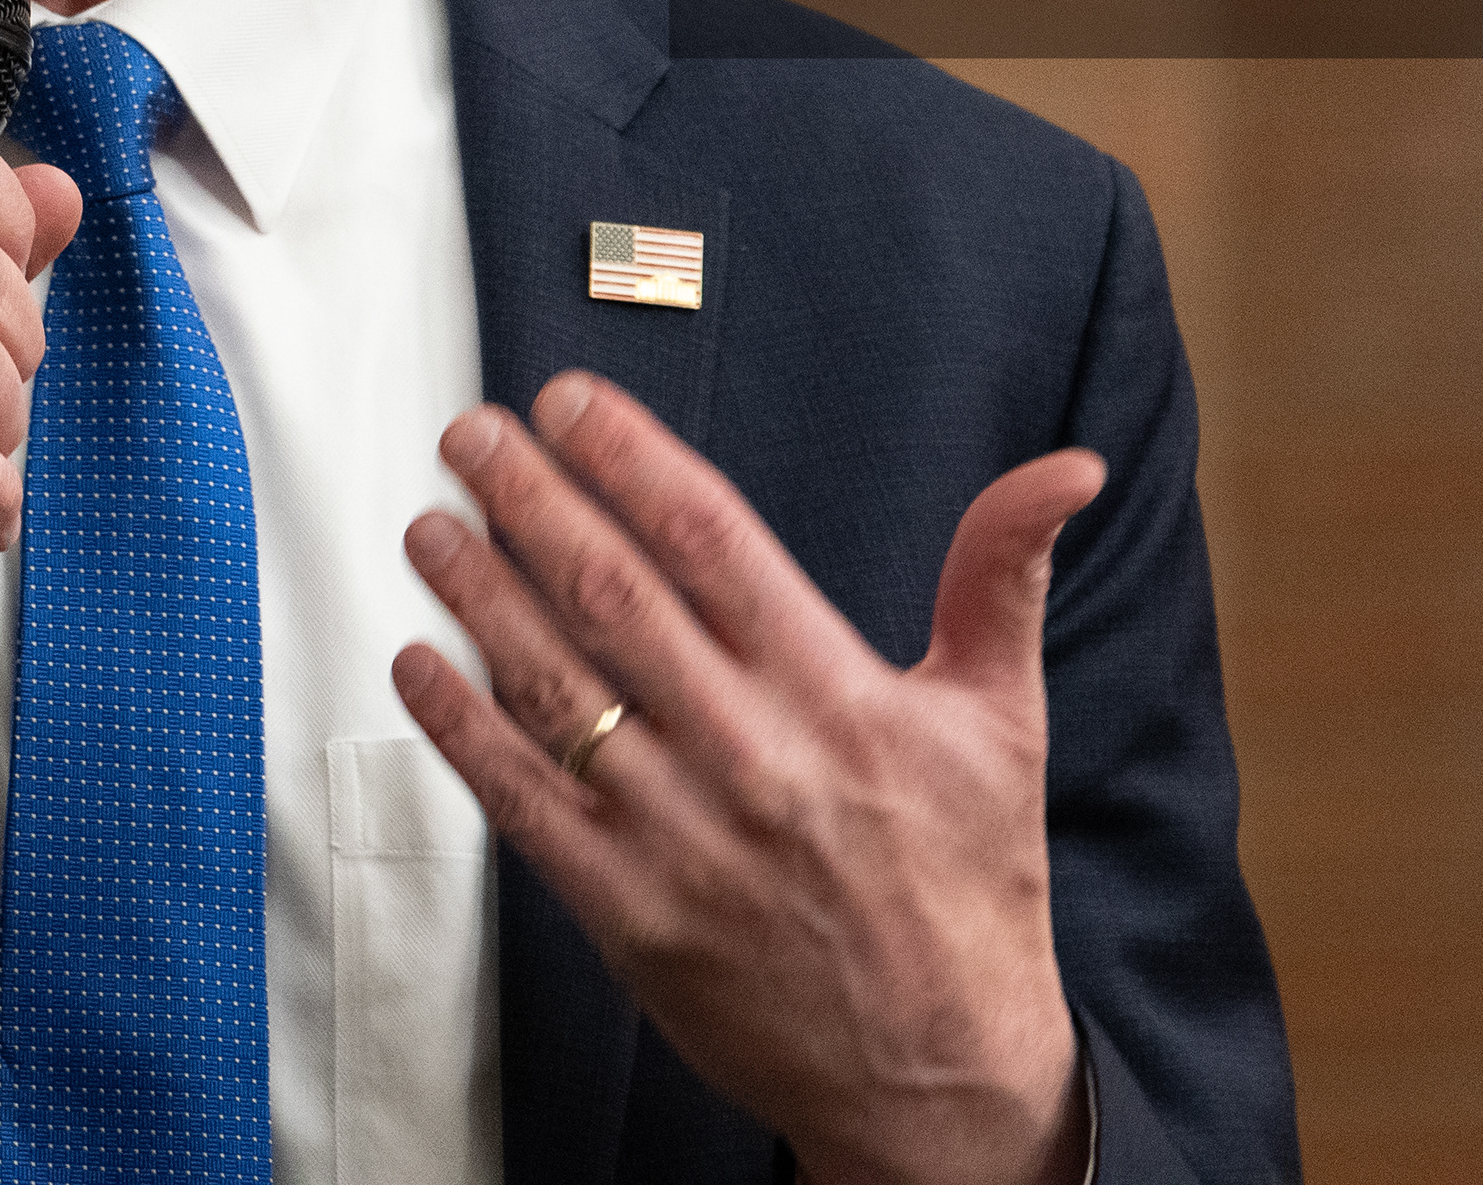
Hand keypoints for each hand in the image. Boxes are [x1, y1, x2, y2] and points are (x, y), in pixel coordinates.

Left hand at [393, 373, 1101, 1184]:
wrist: (941, 1079)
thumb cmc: (968, 892)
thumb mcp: (1003, 722)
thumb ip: (1002, 577)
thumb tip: (1061, 469)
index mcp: (837, 696)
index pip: (711, 540)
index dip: (629, 458)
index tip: (568, 403)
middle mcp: (752, 756)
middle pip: (612, 593)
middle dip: (529, 498)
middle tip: (472, 436)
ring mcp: (681, 837)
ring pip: (554, 687)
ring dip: (480, 595)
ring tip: (433, 528)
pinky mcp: (630, 913)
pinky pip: (525, 803)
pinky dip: (463, 728)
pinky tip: (422, 666)